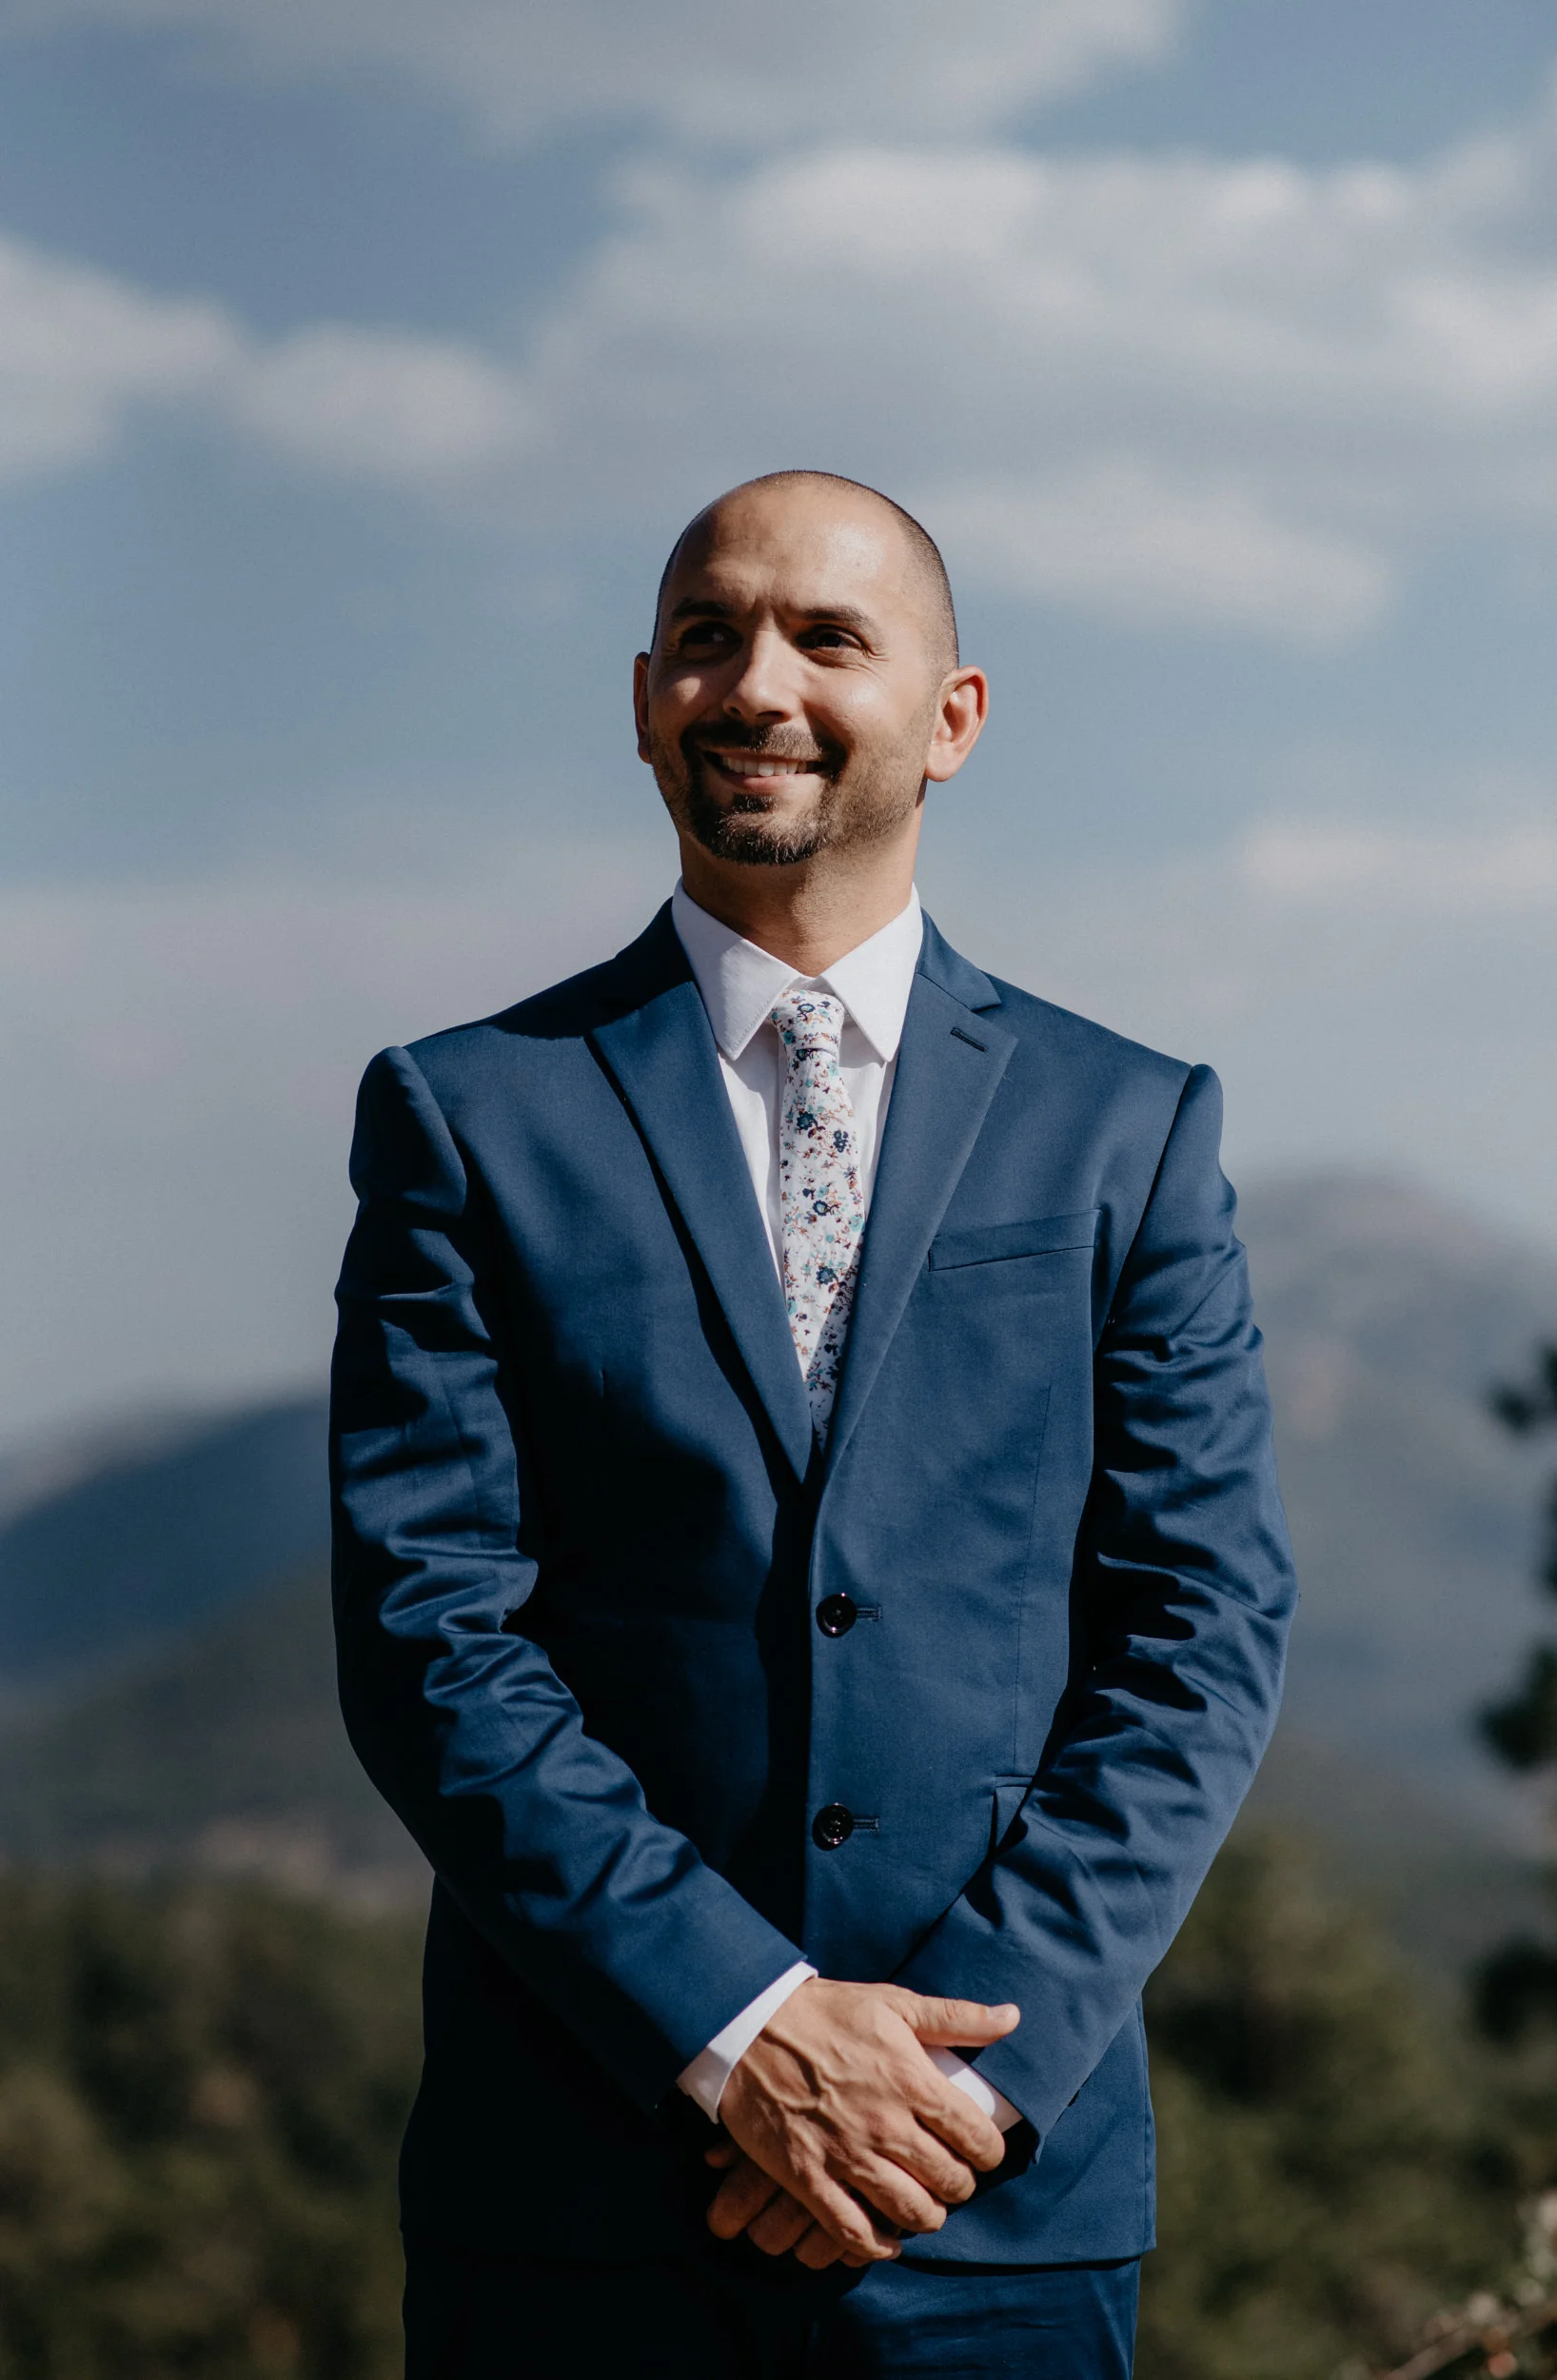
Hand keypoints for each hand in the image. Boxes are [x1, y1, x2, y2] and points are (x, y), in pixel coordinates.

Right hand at [707, 1979, 1018, 2263]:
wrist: (750, 2024)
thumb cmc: (826, 2011)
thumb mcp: (894, 2002)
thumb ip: (956, 2016)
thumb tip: (1013, 2015)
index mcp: (909, 2079)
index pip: (974, 2135)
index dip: (989, 2153)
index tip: (983, 2152)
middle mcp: (884, 2122)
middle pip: (947, 2179)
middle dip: (960, 2186)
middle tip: (953, 2180)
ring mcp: (846, 2153)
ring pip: (909, 2211)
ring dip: (927, 2217)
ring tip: (927, 2208)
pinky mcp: (808, 2176)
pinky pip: (852, 2230)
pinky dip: (877, 2245)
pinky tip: (887, 2240)